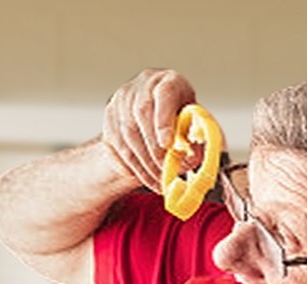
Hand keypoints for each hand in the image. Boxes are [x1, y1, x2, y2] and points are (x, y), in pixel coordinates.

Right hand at [100, 69, 198, 192]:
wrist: (154, 118)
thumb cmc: (179, 119)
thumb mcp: (193, 124)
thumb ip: (195, 137)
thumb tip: (192, 157)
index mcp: (169, 81)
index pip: (164, 93)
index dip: (164, 119)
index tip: (167, 143)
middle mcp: (143, 85)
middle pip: (142, 114)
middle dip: (154, 147)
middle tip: (166, 170)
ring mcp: (123, 101)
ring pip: (129, 134)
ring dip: (146, 163)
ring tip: (161, 180)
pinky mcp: (111, 118)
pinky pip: (121, 147)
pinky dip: (138, 169)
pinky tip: (151, 180)